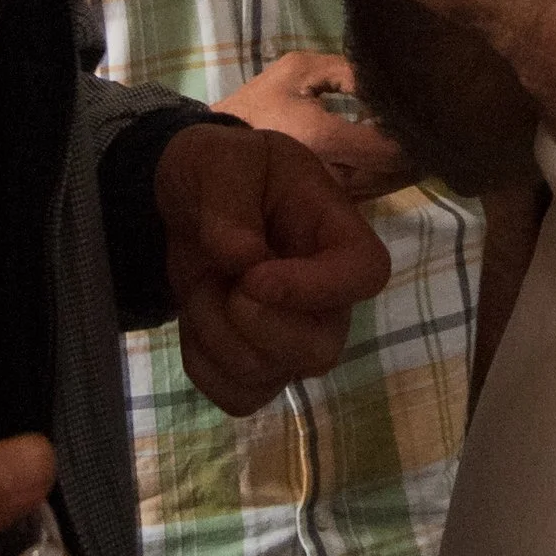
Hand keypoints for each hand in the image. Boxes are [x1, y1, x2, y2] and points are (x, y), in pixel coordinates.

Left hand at [154, 121, 391, 415]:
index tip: (254, 278)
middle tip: (219, 281)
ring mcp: (295, 336)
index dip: (318, 288)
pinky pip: (238, 395)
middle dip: (256, 326)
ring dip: (215, 332)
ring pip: (269, 376)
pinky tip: (200, 316)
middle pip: (321, 349)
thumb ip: (229, 202)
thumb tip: (242, 260)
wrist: (189, 202)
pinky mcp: (260, 366)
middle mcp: (327, 296)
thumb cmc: (220, 171)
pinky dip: (204, 363)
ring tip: (203, 281)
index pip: (366, 274)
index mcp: (334, 231)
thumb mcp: (219, 160)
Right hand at [220, 50, 414, 200]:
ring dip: (405, 163)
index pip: (391, 146)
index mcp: (326, 138)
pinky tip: (389, 151)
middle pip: (397, 170)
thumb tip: (390, 82)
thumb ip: (348, 71)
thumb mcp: (299, 70)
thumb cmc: (260, 103)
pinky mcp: (330, 205)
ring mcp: (332, 195)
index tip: (424, 108)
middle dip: (416, 147)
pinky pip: (372, 191)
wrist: (220, 148)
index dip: (413, 130)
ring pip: (388, 184)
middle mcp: (334, 175)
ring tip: (413, 133)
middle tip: (427, 120)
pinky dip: (387, 173)